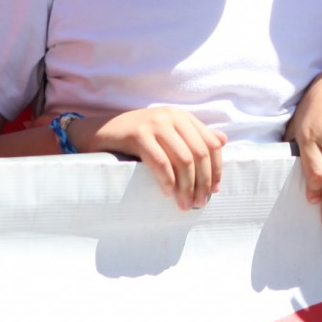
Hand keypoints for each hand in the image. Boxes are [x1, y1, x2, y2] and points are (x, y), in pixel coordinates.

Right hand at [81, 107, 225, 209]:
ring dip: (187, 186)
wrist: (98, 130)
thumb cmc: (136, 137)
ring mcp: (155, 124)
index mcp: (183, 117)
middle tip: (199, 203)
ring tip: (184, 204)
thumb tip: (223, 140)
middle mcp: (172, 117)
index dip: (215, 169)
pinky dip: (167, 179)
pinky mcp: (138, 134)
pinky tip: (168, 193)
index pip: (211, 144)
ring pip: (183, 159)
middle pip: (199, 153)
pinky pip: (160, 161)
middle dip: (202, 182)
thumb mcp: (167, 133)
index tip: (214, 190)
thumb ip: (193, 136)